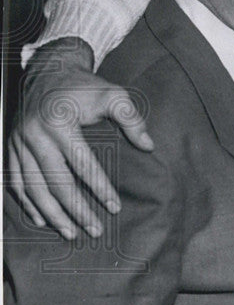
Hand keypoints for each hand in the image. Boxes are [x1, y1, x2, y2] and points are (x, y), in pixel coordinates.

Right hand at [6, 38, 153, 238]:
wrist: (48, 71)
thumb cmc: (85, 87)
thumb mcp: (113, 94)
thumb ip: (132, 118)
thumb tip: (149, 145)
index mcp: (60, 123)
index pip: (83, 165)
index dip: (100, 189)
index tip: (115, 209)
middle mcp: (34, 135)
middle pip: (55, 182)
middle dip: (75, 210)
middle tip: (95, 230)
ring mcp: (18, 143)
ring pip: (32, 187)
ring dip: (52, 214)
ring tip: (71, 233)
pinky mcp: (10, 147)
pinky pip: (14, 181)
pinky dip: (27, 203)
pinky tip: (42, 220)